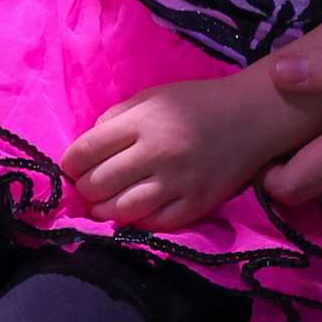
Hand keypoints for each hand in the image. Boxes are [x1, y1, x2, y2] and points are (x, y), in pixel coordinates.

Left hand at [62, 71, 300, 230]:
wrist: (251, 117)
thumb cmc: (196, 104)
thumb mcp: (151, 97)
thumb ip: (116, 118)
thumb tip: (85, 149)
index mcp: (143, 122)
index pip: (86, 151)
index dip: (70, 163)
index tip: (71, 167)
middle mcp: (157, 153)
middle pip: (99, 184)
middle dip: (84, 189)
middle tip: (87, 186)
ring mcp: (178, 183)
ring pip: (122, 210)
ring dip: (103, 211)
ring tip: (102, 205)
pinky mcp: (196, 205)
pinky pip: (154, 224)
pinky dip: (135, 222)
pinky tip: (132, 212)